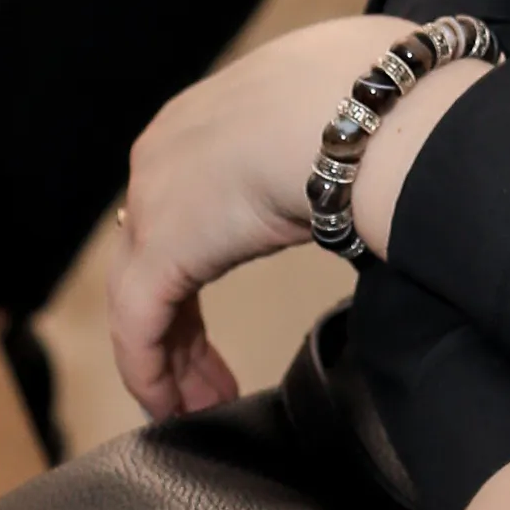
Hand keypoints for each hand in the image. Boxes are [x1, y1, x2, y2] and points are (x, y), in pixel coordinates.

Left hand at [108, 14, 486, 418]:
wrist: (353, 110)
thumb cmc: (369, 101)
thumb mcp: (336, 113)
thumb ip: (329, 140)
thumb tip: (370, 155)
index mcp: (206, 115)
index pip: (185, 197)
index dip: (203, 254)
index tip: (226, 299)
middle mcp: (163, 154)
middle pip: (153, 250)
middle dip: (183, 318)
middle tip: (211, 372)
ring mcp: (154, 202)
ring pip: (141, 294)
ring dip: (173, 355)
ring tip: (202, 403)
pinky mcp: (160, 254)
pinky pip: (139, 329)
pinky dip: (152, 373)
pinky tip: (178, 408)